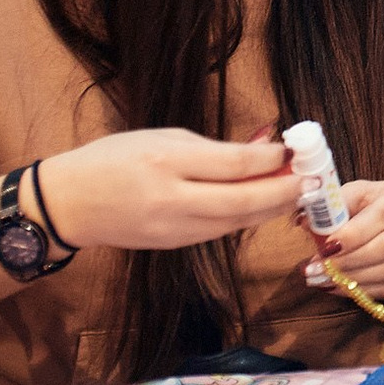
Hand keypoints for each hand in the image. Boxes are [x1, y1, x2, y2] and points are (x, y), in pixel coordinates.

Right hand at [27, 129, 301, 252]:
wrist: (69, 204)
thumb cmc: (115, 160)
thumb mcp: (163, 138)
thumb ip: (214, 148)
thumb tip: (264, 147)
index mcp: (168, 163)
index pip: (235, 165)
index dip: (272, 159)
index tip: (296, 150)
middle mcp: (173, 201)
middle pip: (245, 202)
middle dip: (286, 191)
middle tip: (314, 178)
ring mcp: (175, 229)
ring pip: (238, 222)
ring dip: (273, 207)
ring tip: (299, 190)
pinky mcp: (176, 245)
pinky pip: (221, 230)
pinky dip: (247, 217)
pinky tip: (264, 203)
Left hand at [306, 175, 383, 302]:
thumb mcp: (368, 194)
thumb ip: (337, 204)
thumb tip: (303, 219)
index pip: (382, 215)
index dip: (351, 234)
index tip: (323, 248)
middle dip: (348, 261)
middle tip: (317, 270)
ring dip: (355, 280)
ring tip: (325, 281)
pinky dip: (369, 292)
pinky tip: (344, 289)